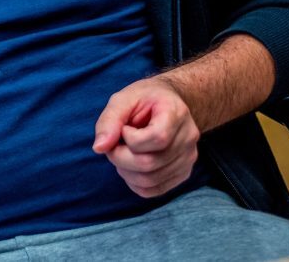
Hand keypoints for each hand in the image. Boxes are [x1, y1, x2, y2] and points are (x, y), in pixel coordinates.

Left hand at [92, 77, 200, 197]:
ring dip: (126, 170)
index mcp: (176, 113)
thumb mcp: (123, 98)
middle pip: (150, 163)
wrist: (168, 102)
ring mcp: (189, 157)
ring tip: (123, 152)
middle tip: (115, 144)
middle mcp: (188, 137)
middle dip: (120, 157)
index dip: (130, 138)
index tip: (124, 127)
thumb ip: (110, 120)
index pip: (157, 138)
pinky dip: (135, 182)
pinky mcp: (183, 172)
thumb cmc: (144, 98)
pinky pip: (155, 190)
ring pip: (150, 180)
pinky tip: (131, 165)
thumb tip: (99, 148)